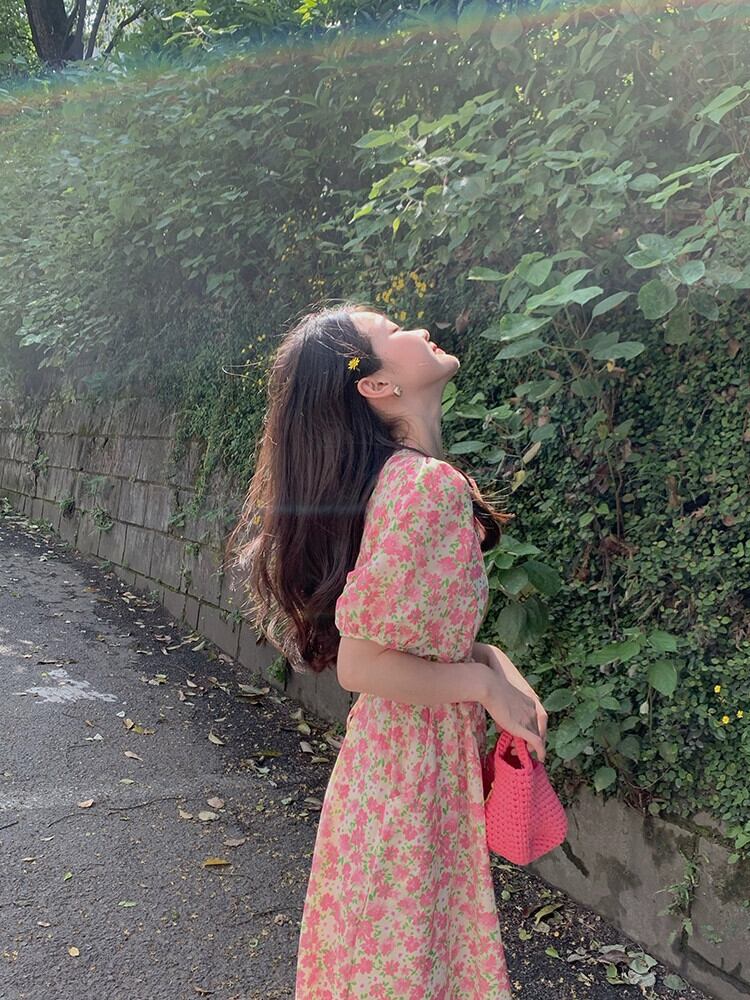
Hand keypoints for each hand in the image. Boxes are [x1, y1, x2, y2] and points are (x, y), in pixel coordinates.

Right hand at [479, 643, 547, 759]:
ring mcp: (529, 719)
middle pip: (538, 730)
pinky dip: (540, 751)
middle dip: (532, 741)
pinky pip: (537, 742)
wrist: (490, 686)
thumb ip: (505, 715)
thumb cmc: (492, 690)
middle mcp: (532, 711)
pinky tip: (541, 757)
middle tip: (520, 748)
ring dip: (531, 748)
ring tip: (519, 752)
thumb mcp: (502, 702)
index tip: (523, 738)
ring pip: (536, 738)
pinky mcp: (524, 727)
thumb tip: (500, 728)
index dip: (532, 731)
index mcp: (529, 702)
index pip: (536, 721)